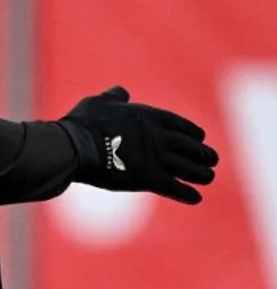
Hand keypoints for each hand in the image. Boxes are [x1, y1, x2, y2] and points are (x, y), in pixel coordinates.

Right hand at [60, 86, 217, 204]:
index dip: (193, 133)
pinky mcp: (149, 178)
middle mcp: (158, 137)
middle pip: (191, 147)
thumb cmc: (83, 123)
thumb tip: (121, 91)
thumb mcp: (98, 102)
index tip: (200, 138)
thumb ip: (113, 97)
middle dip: (203, 154)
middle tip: (212, 159)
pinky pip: (175, 188)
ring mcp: (156, 158)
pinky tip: (195, 198)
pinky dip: (187, 193)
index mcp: (148, 116)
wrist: (76, 147)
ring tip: (208, 178)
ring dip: (201, 174)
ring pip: (189, 168)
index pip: (181, 125)